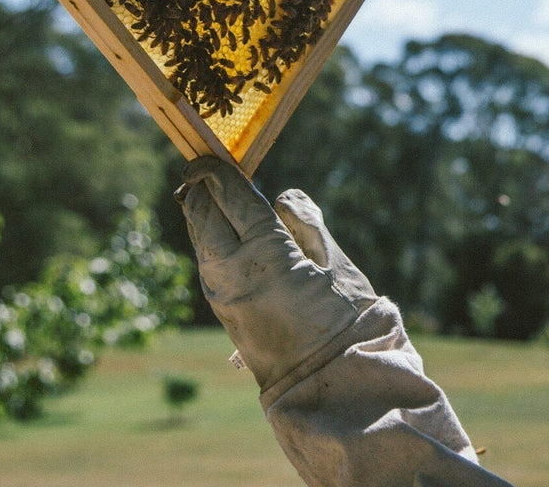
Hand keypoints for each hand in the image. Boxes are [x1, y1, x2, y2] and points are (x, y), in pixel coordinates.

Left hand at [175, 155, 377, 393]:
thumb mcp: (337, 266)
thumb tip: (284, 197)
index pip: (231, 198)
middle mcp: (232, 273)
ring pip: (200, 242)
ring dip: (202, 217)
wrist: (332, 391)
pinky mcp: (224, 314)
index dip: (218, 173)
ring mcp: (222, 296)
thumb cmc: (347, 324)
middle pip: (202, 217)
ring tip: (208, 197)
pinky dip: (210, 243)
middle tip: (203, 171)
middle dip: (201, 191)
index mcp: (264, 253)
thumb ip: (307, 225)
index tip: (210, 157)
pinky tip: (222, 236)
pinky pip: (209, 265)